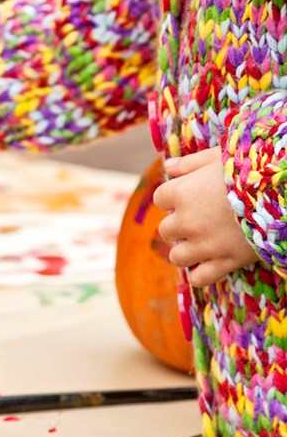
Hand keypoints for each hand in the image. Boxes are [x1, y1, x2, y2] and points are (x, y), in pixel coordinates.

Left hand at [154, 147, 258, 286]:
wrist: (285, 191)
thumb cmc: (253, 168)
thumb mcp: (220, 157)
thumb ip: (191, 163)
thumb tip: (167, 165)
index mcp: (183, 193)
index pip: (160, 199)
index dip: (173, 198)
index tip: (189, 197)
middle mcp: (188, 221)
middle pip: (166, 230)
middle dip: (180, 227)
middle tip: (200, 221)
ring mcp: (205, 244)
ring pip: (177, 257)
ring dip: (186, 252)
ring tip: (203, 244)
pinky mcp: (226, 261)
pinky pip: (199, 279)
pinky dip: (201, 275)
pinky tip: (211, 264)